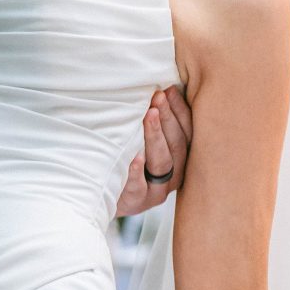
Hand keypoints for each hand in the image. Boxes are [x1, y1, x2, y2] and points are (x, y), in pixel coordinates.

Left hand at [114, 85, 192, 217]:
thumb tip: (161, 87)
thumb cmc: (125, 161)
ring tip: (149, 115)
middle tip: (157, 96)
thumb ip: (154, 120)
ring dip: (156, 136)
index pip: (187, 132)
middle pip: (177, 144)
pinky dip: (137, 171)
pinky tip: (134, 156)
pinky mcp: (138, 201)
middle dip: (167, 118)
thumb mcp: (141, 140)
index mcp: (181, 158)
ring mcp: (157, 191)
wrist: (102, 197)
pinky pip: (139, 186)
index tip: (169, 89)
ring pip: (163, 161)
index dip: (180, 110)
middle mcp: (174, 175)